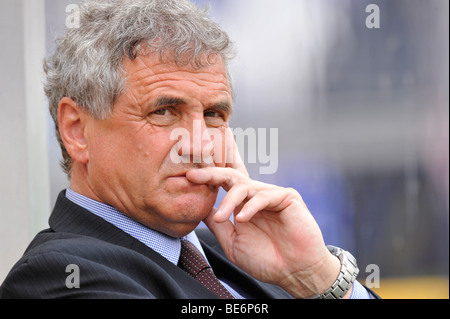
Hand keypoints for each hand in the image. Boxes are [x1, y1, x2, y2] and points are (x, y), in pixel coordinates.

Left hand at [186, 129, 344, 297]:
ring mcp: (272, 195)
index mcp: (244, 204)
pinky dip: (250, 206)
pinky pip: (264, 196)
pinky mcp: (287, 197)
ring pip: (245, 186)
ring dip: (229, 201)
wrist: (294, 272)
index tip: (188, 178)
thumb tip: (200, 210)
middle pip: (232, 176)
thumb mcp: (232, 242)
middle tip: (194, 177)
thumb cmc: (266, 260)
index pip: (224, 185)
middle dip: (212, 174)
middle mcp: (256, 196)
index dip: (207, 180)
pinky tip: (242, 219)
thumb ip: (217, 225)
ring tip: (221, 218)